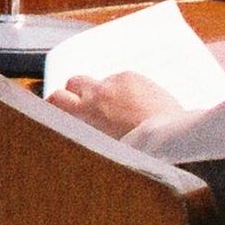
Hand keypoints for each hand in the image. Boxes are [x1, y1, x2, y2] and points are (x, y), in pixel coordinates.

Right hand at [49, 68, 180, 136]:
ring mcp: (116, 81)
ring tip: (122, 111)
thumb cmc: (139, 148)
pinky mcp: (134, 76)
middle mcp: (97, 92)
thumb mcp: (103, 144)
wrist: (169, 135)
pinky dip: (126, 90)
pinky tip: (139, 106)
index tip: (57, 108)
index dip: (54, 103)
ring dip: (105, 92)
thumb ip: (88, 132)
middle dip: (77, 92)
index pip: (56, 98)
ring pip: (101, 82)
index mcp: (86, 112)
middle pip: (74, 82)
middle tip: (89, 107)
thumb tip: (83, 129)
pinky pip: (122, 80)